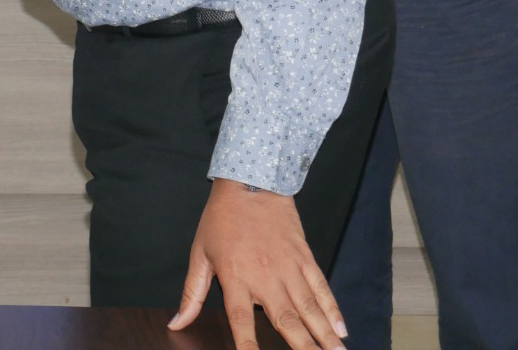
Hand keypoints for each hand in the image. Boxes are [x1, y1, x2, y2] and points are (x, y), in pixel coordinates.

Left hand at [169, 179, 346, 349]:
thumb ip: (192, 294)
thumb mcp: (199, 254)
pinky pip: (320, 288)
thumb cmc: (221, 221)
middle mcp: (265, 277)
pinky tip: (341, 330)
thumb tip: (177, 323)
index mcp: (235, 278)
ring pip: (309, 309)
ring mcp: (289, 268)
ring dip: (324, 336)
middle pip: (287, 321)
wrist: (251, 183)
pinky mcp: (304, 258)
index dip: (248, 346)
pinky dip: (332, 310)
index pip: (241, 321)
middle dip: (303, 348)